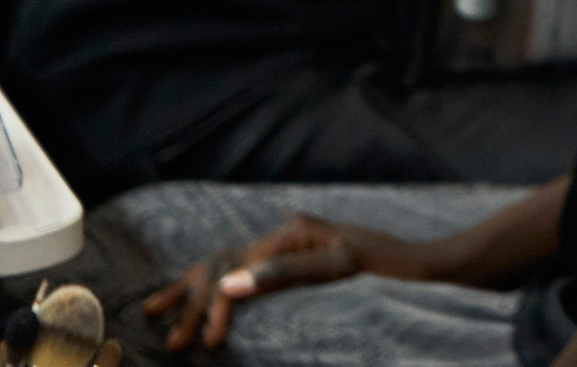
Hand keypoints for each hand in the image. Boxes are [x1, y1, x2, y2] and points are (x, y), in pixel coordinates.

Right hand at [144, 214, 437, 351]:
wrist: (422, 264)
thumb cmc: (389, 264)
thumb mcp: (340, 267)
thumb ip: (286, 274)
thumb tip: (230, 282)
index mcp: (291, 232)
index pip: (238, 272)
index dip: (218, 308)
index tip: (207, 343)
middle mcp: (285, 236)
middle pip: (224, 268)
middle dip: (193, 305)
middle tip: (170, 342)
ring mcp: (289, 249)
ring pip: (227, 270)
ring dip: (194, 295)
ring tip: (154, 312)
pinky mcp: (295, 263)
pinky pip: (247, 278)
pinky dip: (218, 291)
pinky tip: (205, 300)